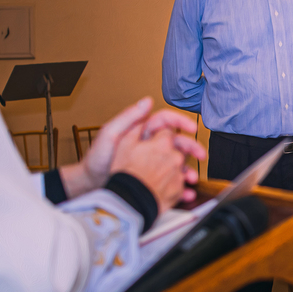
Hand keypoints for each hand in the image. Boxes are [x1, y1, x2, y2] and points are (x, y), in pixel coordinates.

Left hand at [59, 98, 204, 199]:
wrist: (91, 182)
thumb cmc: (97, 157)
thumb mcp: (111, 133)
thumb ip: (129, 117)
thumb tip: (147, 100)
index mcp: (142, 130)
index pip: (166, 120)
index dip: (181, 122)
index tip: (192, 128)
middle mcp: (149, 144)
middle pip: (177, 141)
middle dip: (192, 147)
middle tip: (201, 155)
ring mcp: (151, 161)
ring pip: (176, 162)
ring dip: (187, 169)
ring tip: (191, 178)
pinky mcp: (151, 177)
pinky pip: (169, 180)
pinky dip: (178, 187)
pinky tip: (183, 191)